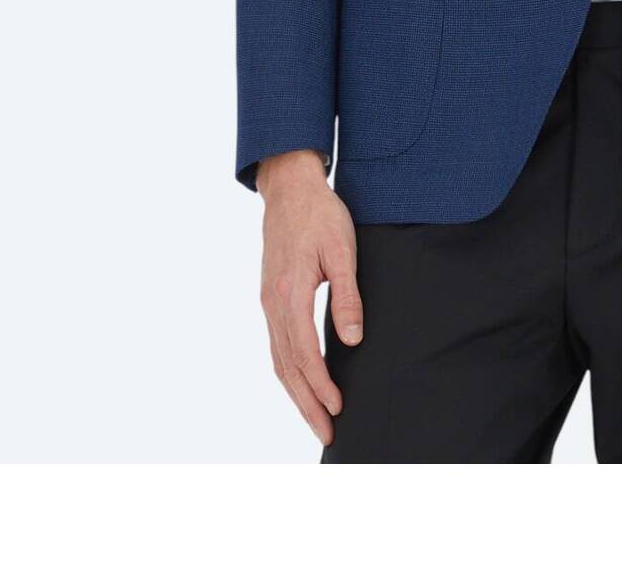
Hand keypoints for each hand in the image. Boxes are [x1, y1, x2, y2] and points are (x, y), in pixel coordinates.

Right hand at [256, 149, 363, 446]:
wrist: (288, 188)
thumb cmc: (321, 214)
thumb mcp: (343, 249)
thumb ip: (347, 295)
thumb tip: (352, 339)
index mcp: (290, 292)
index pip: (304, 352)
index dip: (321, 384)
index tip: (338, 407)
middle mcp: (273, 303)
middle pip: (287, 366)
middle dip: (306, 403)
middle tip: (327, 434)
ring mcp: (268, 302)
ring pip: (278, 360)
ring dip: (296, 393)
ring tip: (317, 418)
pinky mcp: (270, 299)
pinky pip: (277, 345)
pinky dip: (288, 372)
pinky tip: (301, 383)